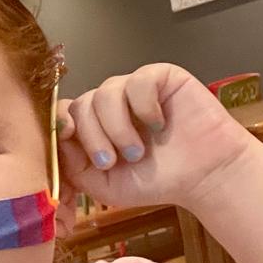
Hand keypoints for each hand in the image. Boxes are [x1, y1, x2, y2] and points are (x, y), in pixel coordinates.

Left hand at [57, 63, 259, 211]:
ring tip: (138, 151)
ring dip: (118, 127)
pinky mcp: (160, 78)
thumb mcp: (105, 185)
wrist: (205, 177)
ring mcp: (134, 90)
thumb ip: (75, 166)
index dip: (60, 123)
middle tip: (114, 161)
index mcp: (94, 128)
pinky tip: (158, 123)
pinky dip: (144, 105)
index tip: (69, 139)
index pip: (64, 113)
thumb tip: (58, 140)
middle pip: (81, 104)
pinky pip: (139, 80)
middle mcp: (110, 106)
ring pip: (105, 92)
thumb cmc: (158, 181)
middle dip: (93, 136)